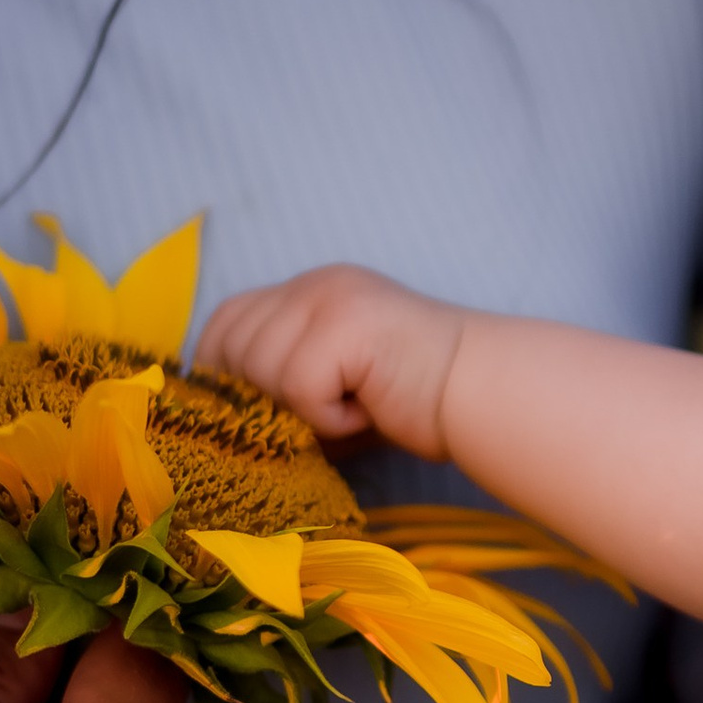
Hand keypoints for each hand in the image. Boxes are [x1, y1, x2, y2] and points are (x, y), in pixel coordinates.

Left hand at [197, 264, 466, 458]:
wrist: (480, 392)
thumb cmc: (411, 402)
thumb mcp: (330, 388)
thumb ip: (279, 386)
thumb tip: (222, 419)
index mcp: (308, 292)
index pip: (225, 321)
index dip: (223, 371)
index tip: (253, 411)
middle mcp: (314, 283)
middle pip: (230, 345)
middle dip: (258, 395)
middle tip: (318, 413)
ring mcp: (329, 297)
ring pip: (258, 367)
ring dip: (299, 407)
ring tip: (352, 406)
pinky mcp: (346, 324)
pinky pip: (297, 386)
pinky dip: (327, 416)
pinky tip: (367, 409)